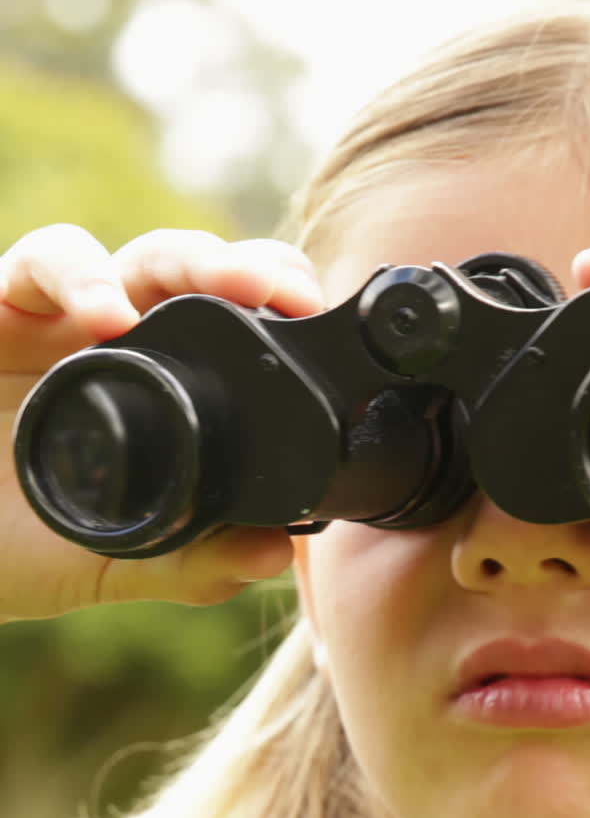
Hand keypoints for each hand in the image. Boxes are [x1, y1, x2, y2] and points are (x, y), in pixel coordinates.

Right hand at [0, 225, 324, 619]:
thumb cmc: (7, 543)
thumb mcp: (106, 561)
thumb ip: (185, 562)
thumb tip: (275, 554)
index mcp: (164, 394)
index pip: (239, 336)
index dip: (285, 323)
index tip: (329, 336)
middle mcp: (124, 345)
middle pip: (207, 280)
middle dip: (258, 274)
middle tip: (296, 298)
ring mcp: (64, 319)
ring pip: (143, 255)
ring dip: (195, 261)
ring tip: (235, 291)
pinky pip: (43, 262)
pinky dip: (79, 275)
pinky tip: (104, 313)